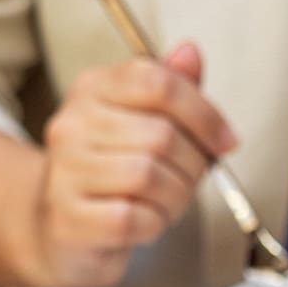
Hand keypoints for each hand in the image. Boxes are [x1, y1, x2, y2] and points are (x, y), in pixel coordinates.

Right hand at [23, 42, 236, 286]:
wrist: (62, 232)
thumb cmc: (110, 178)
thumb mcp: (141, 125)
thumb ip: (169, 91)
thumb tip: (191, 54)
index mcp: (92, 89)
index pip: (158, 82)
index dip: (203, 113)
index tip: (226, 141)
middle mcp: (73, 124)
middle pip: (161, 135)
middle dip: (193, 166)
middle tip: (191, 182)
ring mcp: (66, 172)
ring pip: (149, 177)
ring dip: (175, 199)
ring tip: (168, 204)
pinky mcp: (70, 219)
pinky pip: (133, 219)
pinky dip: (153, 225)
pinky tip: (147, 224)